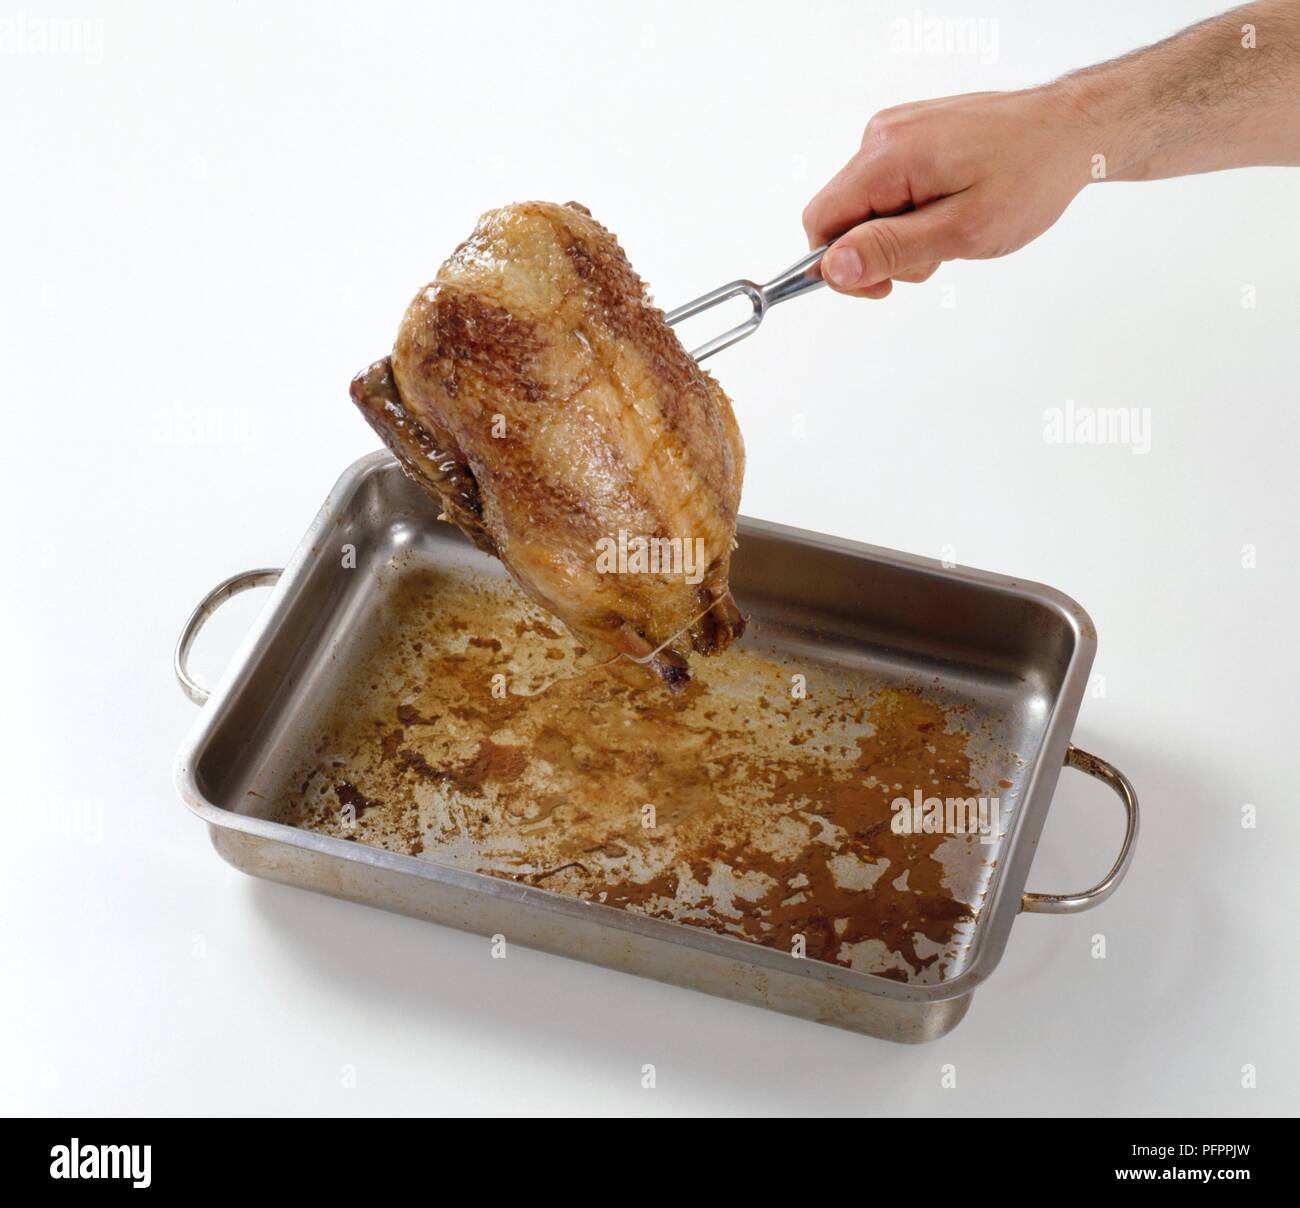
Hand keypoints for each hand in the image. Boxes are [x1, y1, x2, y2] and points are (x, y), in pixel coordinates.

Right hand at [803, 86, 1092, 298]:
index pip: (821, 221)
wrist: (1073, 131)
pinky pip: (889, 188)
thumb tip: (830, 268)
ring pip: (868, 207)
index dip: (840, 266)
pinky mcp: (912, 134)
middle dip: (881, 250)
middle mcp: (882, 135)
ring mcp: (896, 131)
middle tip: (936, 256)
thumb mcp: (960, 231)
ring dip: (902, 234)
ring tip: (954, 230)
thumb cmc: (1030, 177)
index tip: (883, 286)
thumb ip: (890, 249)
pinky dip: (914, 212)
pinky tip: (952, 209)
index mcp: (886, 156)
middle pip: (843, 216)